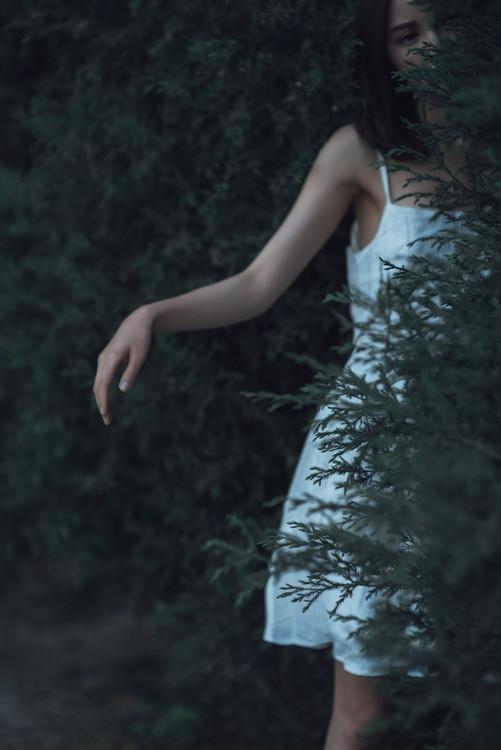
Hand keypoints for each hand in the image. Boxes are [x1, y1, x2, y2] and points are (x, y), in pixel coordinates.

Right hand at [93, 305, 153, 425]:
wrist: (136, 322)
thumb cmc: (141, 339)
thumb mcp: (140, 356)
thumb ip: (131, 373)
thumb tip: (122, 391)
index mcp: (111, 359)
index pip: (103, 384)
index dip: (104, 400)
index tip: (106, 414)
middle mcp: (104, 359)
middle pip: (98, 386)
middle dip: (101, 404)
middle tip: (108, 420)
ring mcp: (103, 359)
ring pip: (98, 383)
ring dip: (101, 399)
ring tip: (108, 414)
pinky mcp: (105, 359)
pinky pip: (100, 378)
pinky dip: (102, 391)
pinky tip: (106, 401)